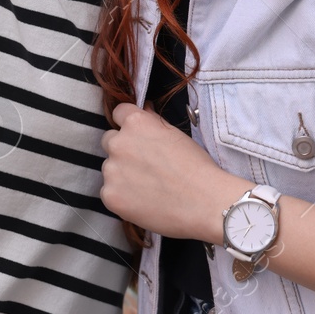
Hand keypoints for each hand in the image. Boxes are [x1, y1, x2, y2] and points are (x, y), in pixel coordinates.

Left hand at [99, 102, 248, 242]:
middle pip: (109, 141)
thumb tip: (142, 111)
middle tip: (145, 165)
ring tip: (148, 187)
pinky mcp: (110, 195)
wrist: (205, 202)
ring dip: (122, 174)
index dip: (128, 125)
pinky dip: (122, 195)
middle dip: (123, 149)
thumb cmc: (196, 167)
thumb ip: (153, 121)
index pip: (118, 113)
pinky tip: (143, 201)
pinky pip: (109, 191)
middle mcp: (119, 143)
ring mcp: (112, 170)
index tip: (137, 136)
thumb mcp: (175, 134)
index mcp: (136, 123)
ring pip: (110, 168)